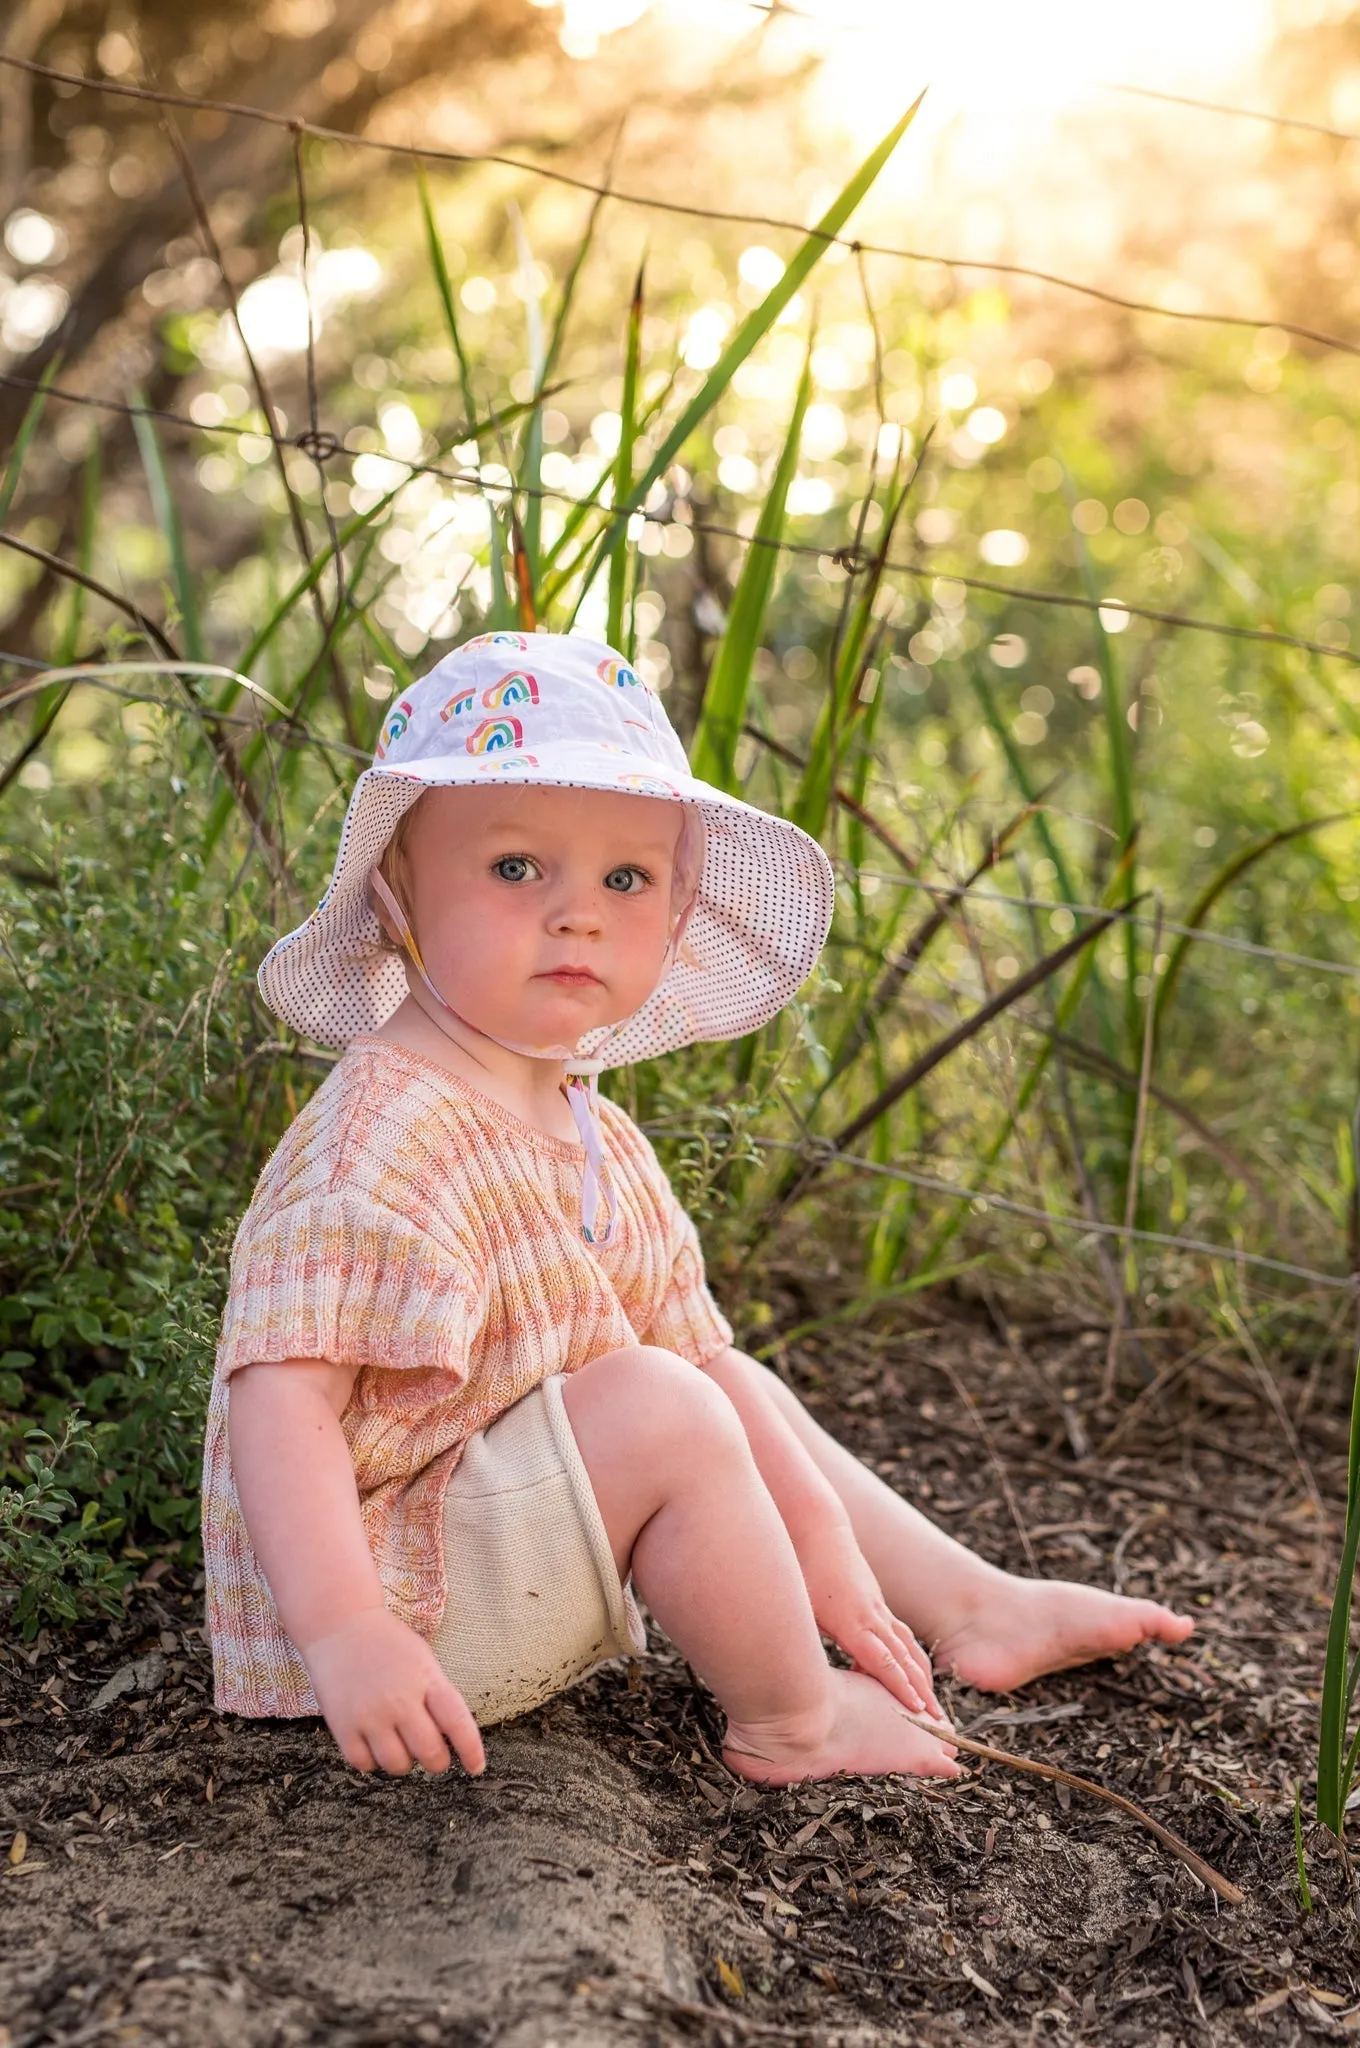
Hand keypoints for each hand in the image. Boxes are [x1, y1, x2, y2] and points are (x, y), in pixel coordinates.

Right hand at [300, 1607, 485, 1776]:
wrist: (338, 1625)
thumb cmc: (386, 1642)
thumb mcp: (422, 1659)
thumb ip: (437, 1695)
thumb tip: (451, 1738)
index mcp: (426, 1679)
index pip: (458, 1723)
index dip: (471, 1750)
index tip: (476, 1767)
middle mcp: (400, 1700)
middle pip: (430, 1752)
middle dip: (437, 1761)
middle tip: (433, 1756)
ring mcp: (370, 1715)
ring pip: (397, 1764)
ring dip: (404, 1761)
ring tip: (399, 1743)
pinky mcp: (343, 1726)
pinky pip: (364, 1764)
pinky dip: (372, 1760)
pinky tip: (373, 1742)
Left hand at [796, 1518, 946, 1724]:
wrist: (820, 1528)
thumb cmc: (803, 1568)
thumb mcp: (799, 1608)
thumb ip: (804, 1641)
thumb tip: (796, 1675)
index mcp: (851, 1622)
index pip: (882, 1662)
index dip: (900, 1689)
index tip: (918, 1712)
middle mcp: (871, 1616)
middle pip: (903, 1659)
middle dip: (921, 1692)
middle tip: (938, 1722)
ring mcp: (877, 1608)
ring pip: (906, 1647)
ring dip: (921, 1676)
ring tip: (932, 1703)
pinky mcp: (877, 1603)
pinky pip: (899, 1634)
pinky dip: (909, 1656)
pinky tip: (910, 1672)